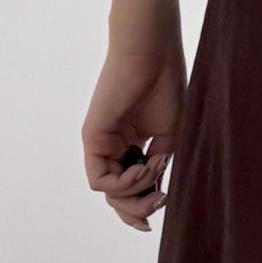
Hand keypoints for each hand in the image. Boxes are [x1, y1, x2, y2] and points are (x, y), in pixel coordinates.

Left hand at [82, 28, 185, 232]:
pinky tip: (142, 168)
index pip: (131, 185)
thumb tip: (156, 194)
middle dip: (139, 208)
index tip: (165, 203)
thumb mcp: (170, 136)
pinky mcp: (92, 139)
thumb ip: (159, 167)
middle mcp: (114, 146)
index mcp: (132, 142)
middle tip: (160, 202)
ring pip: (110, 192)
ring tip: (155, 173)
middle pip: (118, 195)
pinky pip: (100, 180)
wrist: (152, 54)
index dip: (144, 204)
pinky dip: (124, 184)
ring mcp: (101, 143)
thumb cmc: (165, 85)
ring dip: (136, 193)